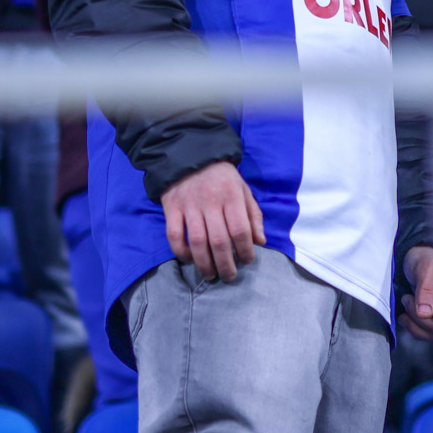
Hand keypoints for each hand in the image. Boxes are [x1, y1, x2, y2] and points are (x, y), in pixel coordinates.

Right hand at [159, 160, 265, 281]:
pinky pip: (174, 236)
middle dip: (226, 264)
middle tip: (229, 277)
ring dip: (205, 263)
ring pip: (197, 242)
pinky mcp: (172, 209)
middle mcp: (211, 202)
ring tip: (211, 275)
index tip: (247, 261)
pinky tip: (189, 259)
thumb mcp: (243, 190)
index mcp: (232, 196)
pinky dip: (181, 252)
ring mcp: (189, 206)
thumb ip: (253, 215)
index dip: (246, 250)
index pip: (241, 230)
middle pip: (219, 241)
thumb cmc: (222, 177)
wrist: (191, 155)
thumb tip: (260, 241)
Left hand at [400, 245, 432, 339]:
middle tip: (406, 300)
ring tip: (404, 313)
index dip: (427, 309)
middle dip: (417, 319)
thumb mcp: (425, 267)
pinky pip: (432, 334)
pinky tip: (407, 318)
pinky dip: (417, 330)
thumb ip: (426, 289)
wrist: (422, 257)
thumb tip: (425, 313)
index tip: (412, 295)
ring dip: (416, 328)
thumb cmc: (424, 258)